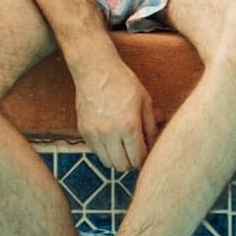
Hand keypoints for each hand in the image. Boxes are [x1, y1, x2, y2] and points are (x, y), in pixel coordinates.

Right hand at [73, 55, 158, 171]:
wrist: (96, 70)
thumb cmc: (124, 82)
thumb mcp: (145, 101)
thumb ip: (150, 127)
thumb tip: (153, 146)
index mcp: (129, 126)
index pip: (137, 158)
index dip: (144, 160)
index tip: (146, 155)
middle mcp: (110, 133)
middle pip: (122, 165)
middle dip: (132, 163)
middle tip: (136, 154)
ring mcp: (94, 133)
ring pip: (107, 162)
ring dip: (117, 159)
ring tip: (124, 148)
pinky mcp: (83, 131)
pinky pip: (96, 152)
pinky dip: (105, 151)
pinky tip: (111, 139)